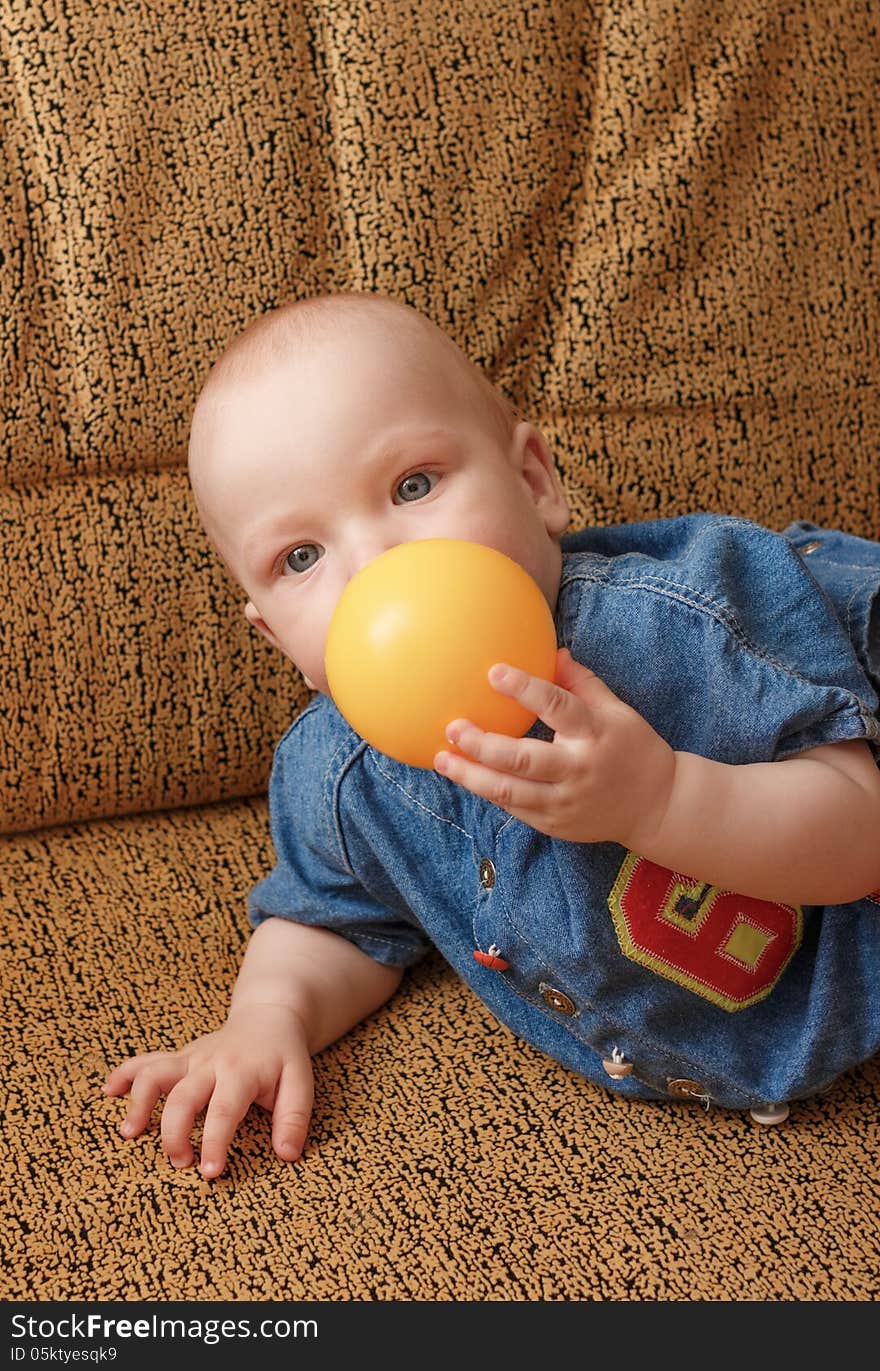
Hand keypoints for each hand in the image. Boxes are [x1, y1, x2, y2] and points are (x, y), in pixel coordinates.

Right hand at [102, 1003, 312, 1178]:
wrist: (269, 1017)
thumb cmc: (283, 1058)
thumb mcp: (300, 1084)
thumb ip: (294, 1118)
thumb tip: (288, 1155)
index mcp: (243, 1072)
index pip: (225, 1110)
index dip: (215, 1142)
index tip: (209, 1172)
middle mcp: (212, 1063)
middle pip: (183, 1097)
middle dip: (175, 1133)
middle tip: (180, 1163)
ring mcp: (191, 1057)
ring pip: (156, 1073)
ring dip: (139, 1102)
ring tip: (130, 1133)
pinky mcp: (179, 1057)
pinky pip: (147, 1060)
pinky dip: (125, 1074)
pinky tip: (109, 1092)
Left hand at [434, 647, 675, 846]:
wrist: (657, 806)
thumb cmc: (634, 749)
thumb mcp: (617, 711)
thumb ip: (583, 683)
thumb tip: (554, 651)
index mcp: (595, 734)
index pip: (557, 707)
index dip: (524, 689)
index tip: (493, 671)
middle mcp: (577, 769)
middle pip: (521, 758)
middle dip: (482, 743)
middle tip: (453, 726)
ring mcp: (564, 802)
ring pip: (508, 792)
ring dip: (470, 775)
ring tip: (442, 758)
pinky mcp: (555, 825)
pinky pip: (514, 808)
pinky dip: (488, 792)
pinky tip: (466, 776)